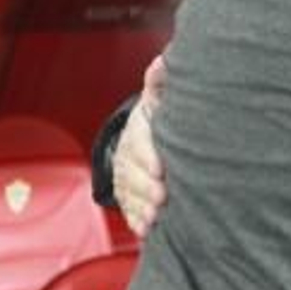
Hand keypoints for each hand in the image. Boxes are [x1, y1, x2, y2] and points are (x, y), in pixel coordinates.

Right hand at [114, 55, 169, 236]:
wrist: (145, 138)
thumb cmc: (159, 118)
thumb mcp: (159, 100)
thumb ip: (161, 83)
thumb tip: (163, 60)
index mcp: (137, 131)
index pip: (138, 143)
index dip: (147, 157)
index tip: (161, 169)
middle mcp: (127, 157)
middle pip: (132, 174)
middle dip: (145, 187)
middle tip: (163, 197)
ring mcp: (126, 179)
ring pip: (129, 195)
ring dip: (142, 208)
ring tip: (158, 217)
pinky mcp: (129, 198)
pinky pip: (129, 211)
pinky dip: (138, 221)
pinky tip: (149, 229)